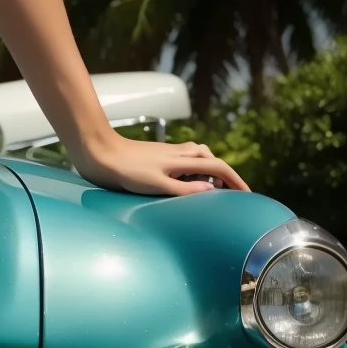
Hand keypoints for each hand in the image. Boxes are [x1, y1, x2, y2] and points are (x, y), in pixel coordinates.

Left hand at [71, 134, 250, 196]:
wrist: (98, 152)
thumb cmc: (125, 171)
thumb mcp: (157, 184)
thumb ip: (185, 189)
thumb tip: (213, 191)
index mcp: (183, 160)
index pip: (219, 168)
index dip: (236, 181)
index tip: (248, 196)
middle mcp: (179, 153)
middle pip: (211, 160)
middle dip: (225, 176)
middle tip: (231, 196)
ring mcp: (167, 153)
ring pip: (198, 157)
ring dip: (208, 171)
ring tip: (211, 190)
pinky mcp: (157, 156)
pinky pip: (184, 160)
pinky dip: (193, 170)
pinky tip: (185, 182)